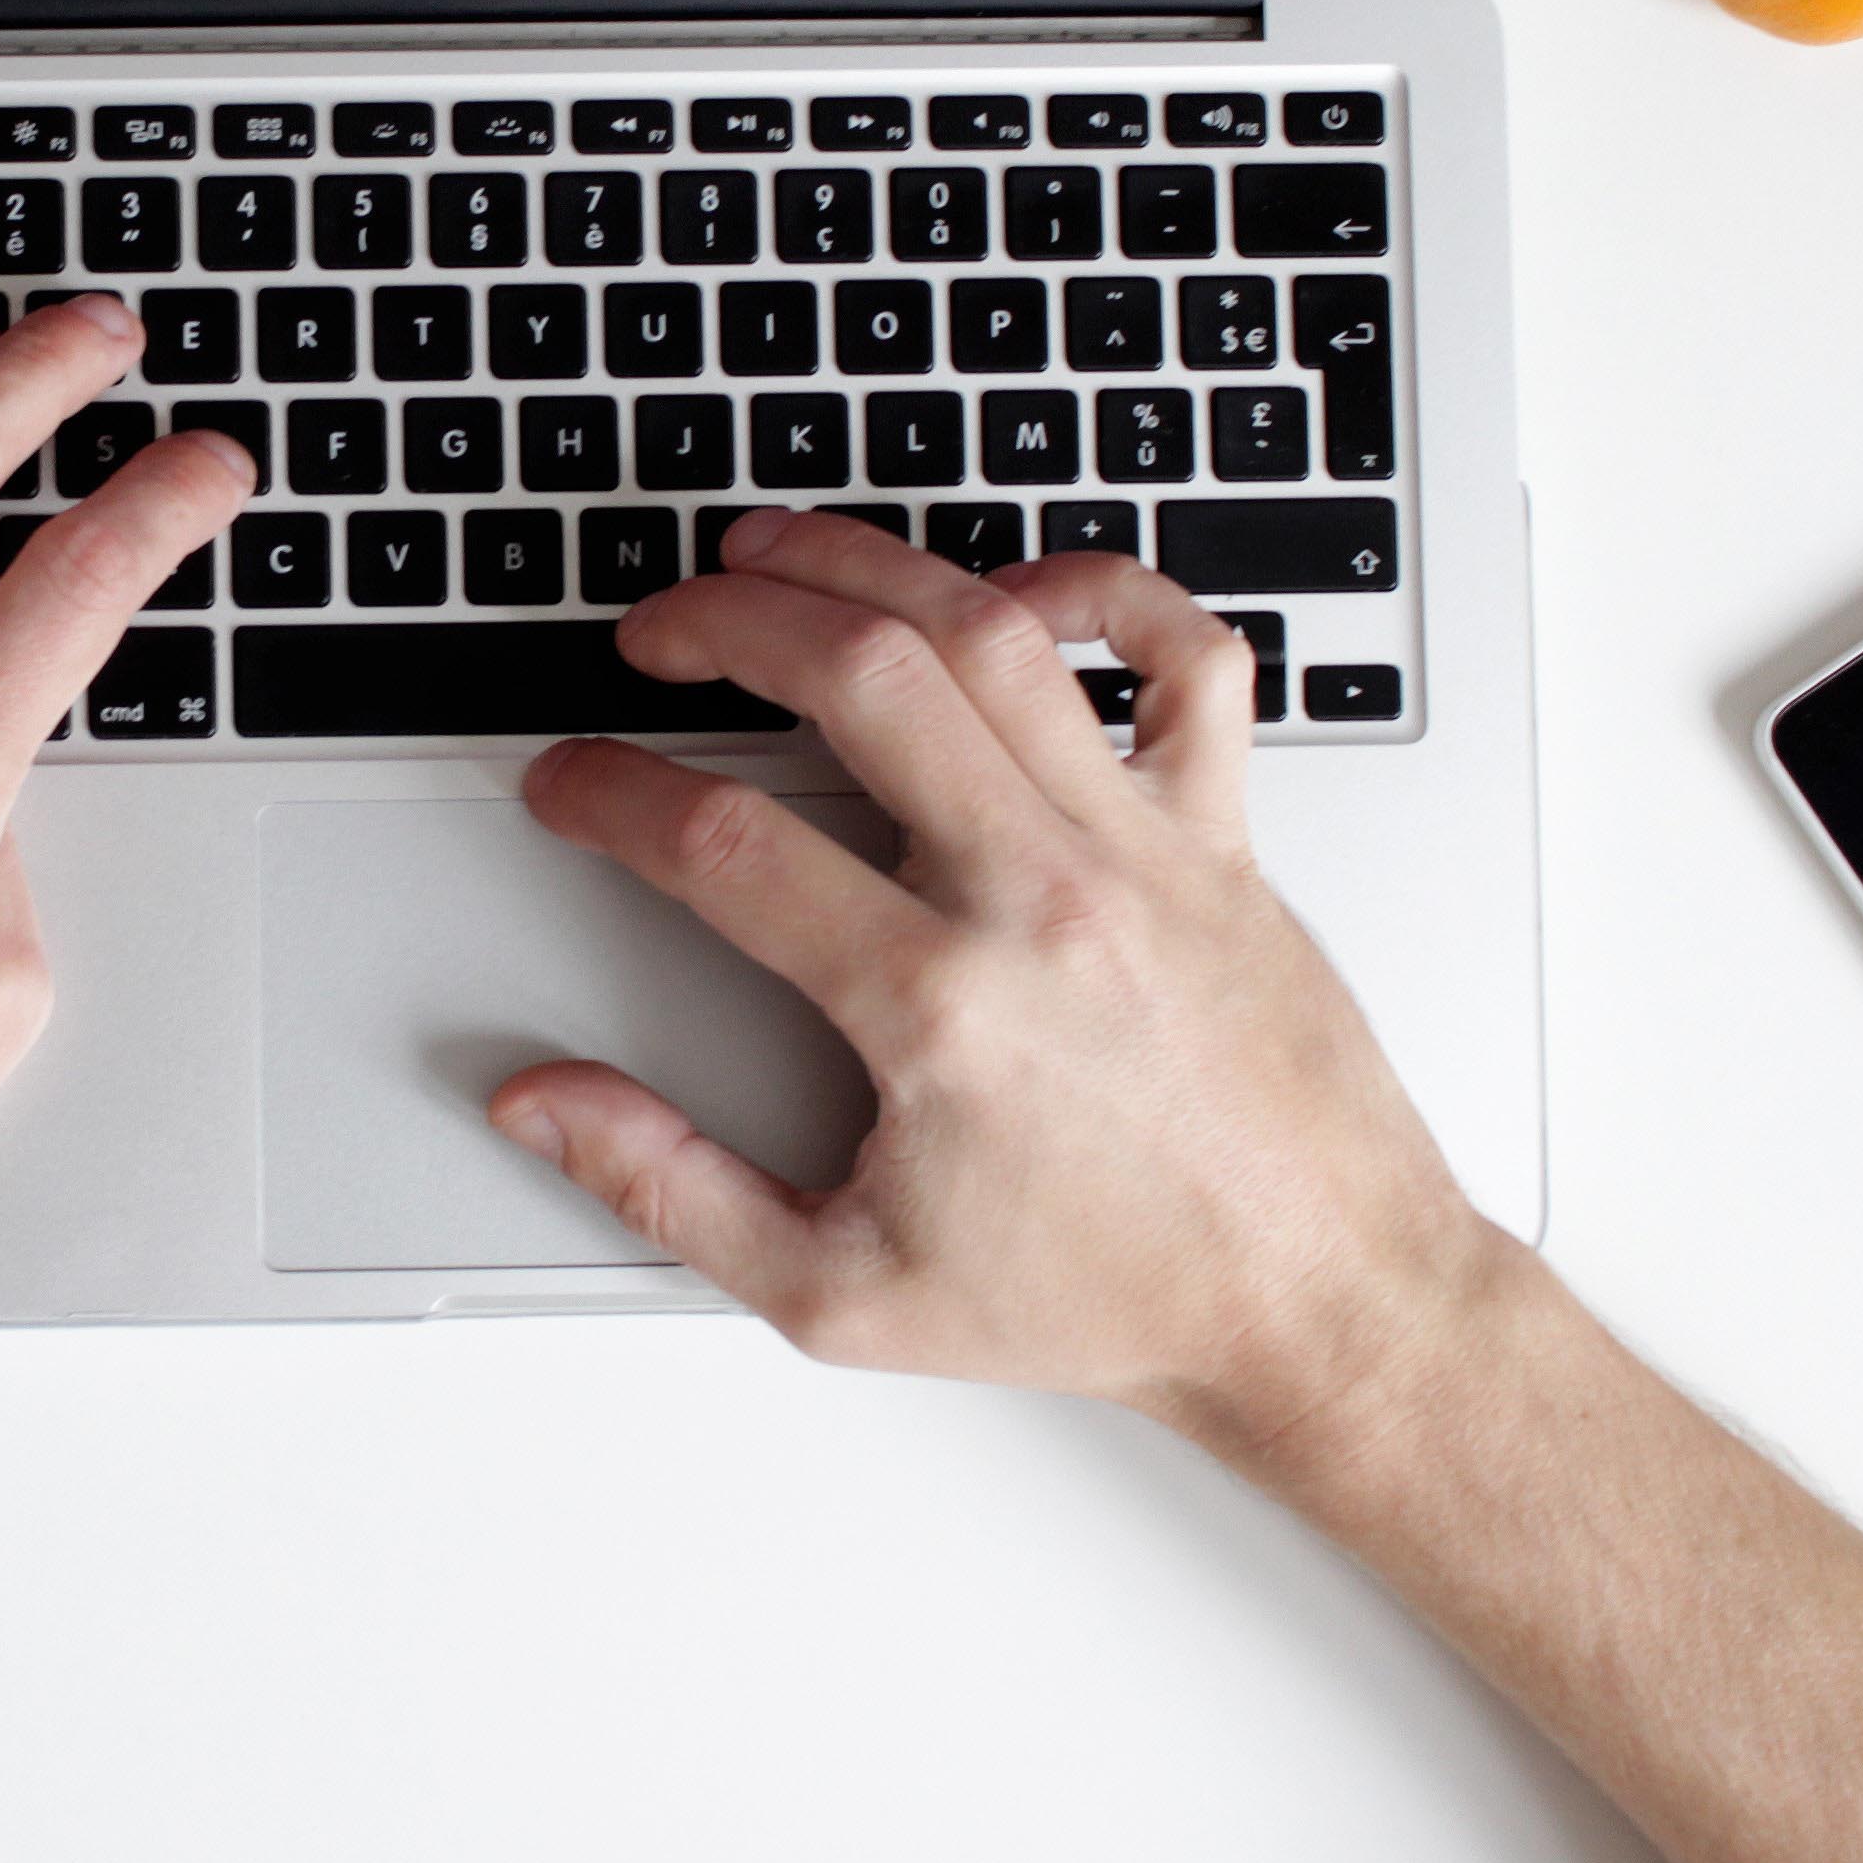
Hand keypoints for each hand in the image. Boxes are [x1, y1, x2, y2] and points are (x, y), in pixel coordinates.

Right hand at [489, 510, 1508, 1472]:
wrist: (1317, 1306)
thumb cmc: (1111, 1296)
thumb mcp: (845, 1294)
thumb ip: (670, 1188)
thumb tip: (546, 1104)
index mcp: (938, 1008)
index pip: (722, 841)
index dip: (609, 792)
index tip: (571, 784)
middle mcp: (1041, 897)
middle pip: (856, 676)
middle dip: (722, 621)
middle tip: (656, 635)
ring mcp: (1143, 850)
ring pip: (993, 633)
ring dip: (866, 567)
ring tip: (777, 555)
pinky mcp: (1225, 837)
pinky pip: (1186, 659)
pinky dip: (1107, 590)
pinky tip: (1021, 593)